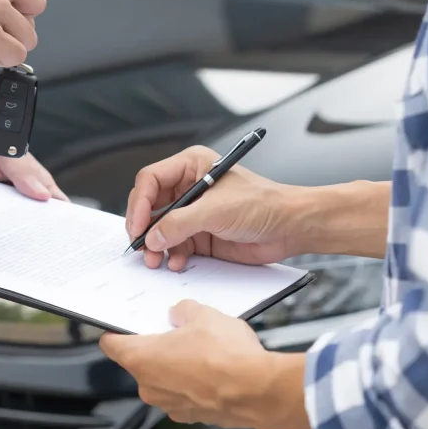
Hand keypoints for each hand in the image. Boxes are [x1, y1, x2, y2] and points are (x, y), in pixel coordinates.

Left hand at [99, 300, 282, 428]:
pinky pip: (184, 394)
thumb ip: (184, 311)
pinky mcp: (190, 416)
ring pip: (164, 379)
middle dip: (158, 346)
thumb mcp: (203, 314)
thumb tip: (180, 313)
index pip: (111, 344)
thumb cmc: (226, 356)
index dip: (117, 332)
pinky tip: (214, 370)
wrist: (257, 390)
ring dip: (177, 366)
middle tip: (179, 332)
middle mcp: (149, 386)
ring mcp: (169, 405)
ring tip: (204, 350)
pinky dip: (194, 383)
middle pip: (141, 361)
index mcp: (141, 358)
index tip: (125, 326)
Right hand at [125, 146, 299, 270]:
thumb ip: (180, 223)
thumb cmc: (263, 204)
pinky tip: (177, 262)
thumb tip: (153, 235)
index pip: (150, 180)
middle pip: (151, 206)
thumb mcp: (216, 210)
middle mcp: (189, 188)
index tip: (137, 226)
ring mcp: (194, 213)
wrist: (289, 227)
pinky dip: (172, 255)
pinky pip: (175, 245)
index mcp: (192, 166)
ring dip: (157, 246)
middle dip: (145, 228)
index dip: (139, 203)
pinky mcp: (201, 235)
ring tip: (157, 260)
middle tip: (142, 246)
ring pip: (160, 229)